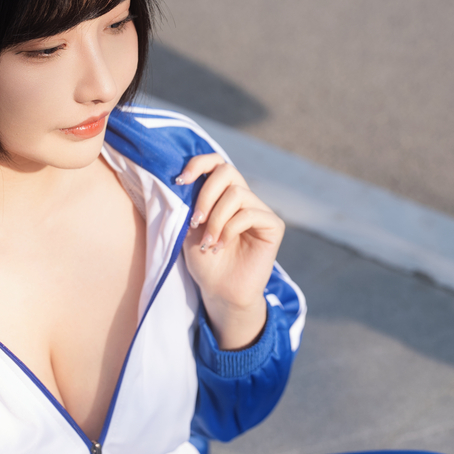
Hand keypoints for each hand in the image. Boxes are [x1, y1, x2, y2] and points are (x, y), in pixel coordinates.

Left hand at [178, 154, 284, 349]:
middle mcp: (243, 197)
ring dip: (216, 219)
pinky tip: (221, 247)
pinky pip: (249, 214)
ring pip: (236, 194)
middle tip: (196, 221)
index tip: (180, 181)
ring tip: (209, 242)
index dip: (199, 164)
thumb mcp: (189, 227)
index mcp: (222, 194)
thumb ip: (190, 202)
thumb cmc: (204, 261)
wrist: (219, 291)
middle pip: (227, 171)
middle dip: (206, 194)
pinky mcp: (273, 225)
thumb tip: (185, 180)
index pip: (216, 163)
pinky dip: (229, 230)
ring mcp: (259, 210)